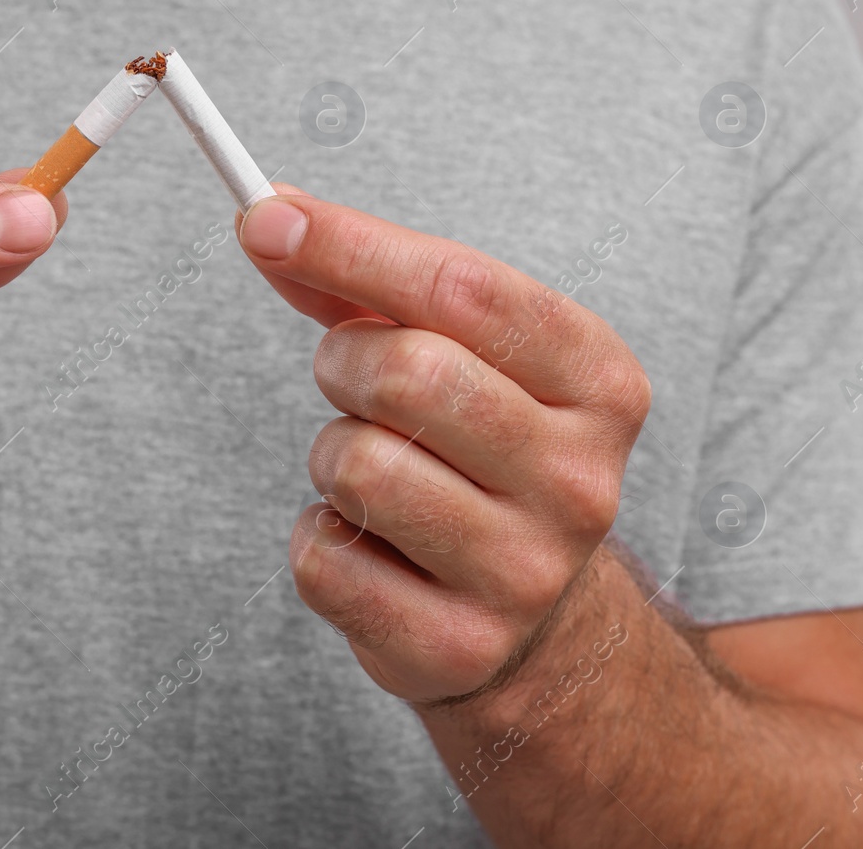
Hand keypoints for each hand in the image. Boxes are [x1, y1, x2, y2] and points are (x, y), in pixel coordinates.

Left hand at [238, 187, 650, 703]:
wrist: (532, 624)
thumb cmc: (476, 451)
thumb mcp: (460, 354)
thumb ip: (367, 284)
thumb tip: (270, 218)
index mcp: (599, 381)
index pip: (464, 287)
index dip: (350, 243)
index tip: (263, 217)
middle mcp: (580, 479)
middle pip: (409, 372)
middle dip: (343, 365)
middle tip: (350, 384)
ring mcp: (527, 572)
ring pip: (358, 466)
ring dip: (332, 458)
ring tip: (374, 476)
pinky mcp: (458, 645)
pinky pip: (323, 558)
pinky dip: (320, 538)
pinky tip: (370, 547)